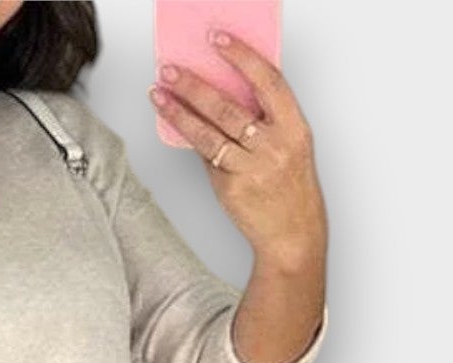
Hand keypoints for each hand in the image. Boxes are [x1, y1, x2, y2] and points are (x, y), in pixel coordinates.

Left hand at [150, 30, 325, 269]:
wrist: (292, 234)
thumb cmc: (288, 186)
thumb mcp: (289, 145)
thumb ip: (262, 119)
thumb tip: (220, 93)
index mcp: (294, 128)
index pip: (267, 81)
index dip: (242, 56)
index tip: (218, 39)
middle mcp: (274, 146)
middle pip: (228, 107)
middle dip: (194, 85)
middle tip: (170, 69)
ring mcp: (252, 169)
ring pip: (208, 134)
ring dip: (179, 111)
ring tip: (158, 94)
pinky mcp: (232, 188)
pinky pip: (206, 158)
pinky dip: (190, 139)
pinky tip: (174, 123)